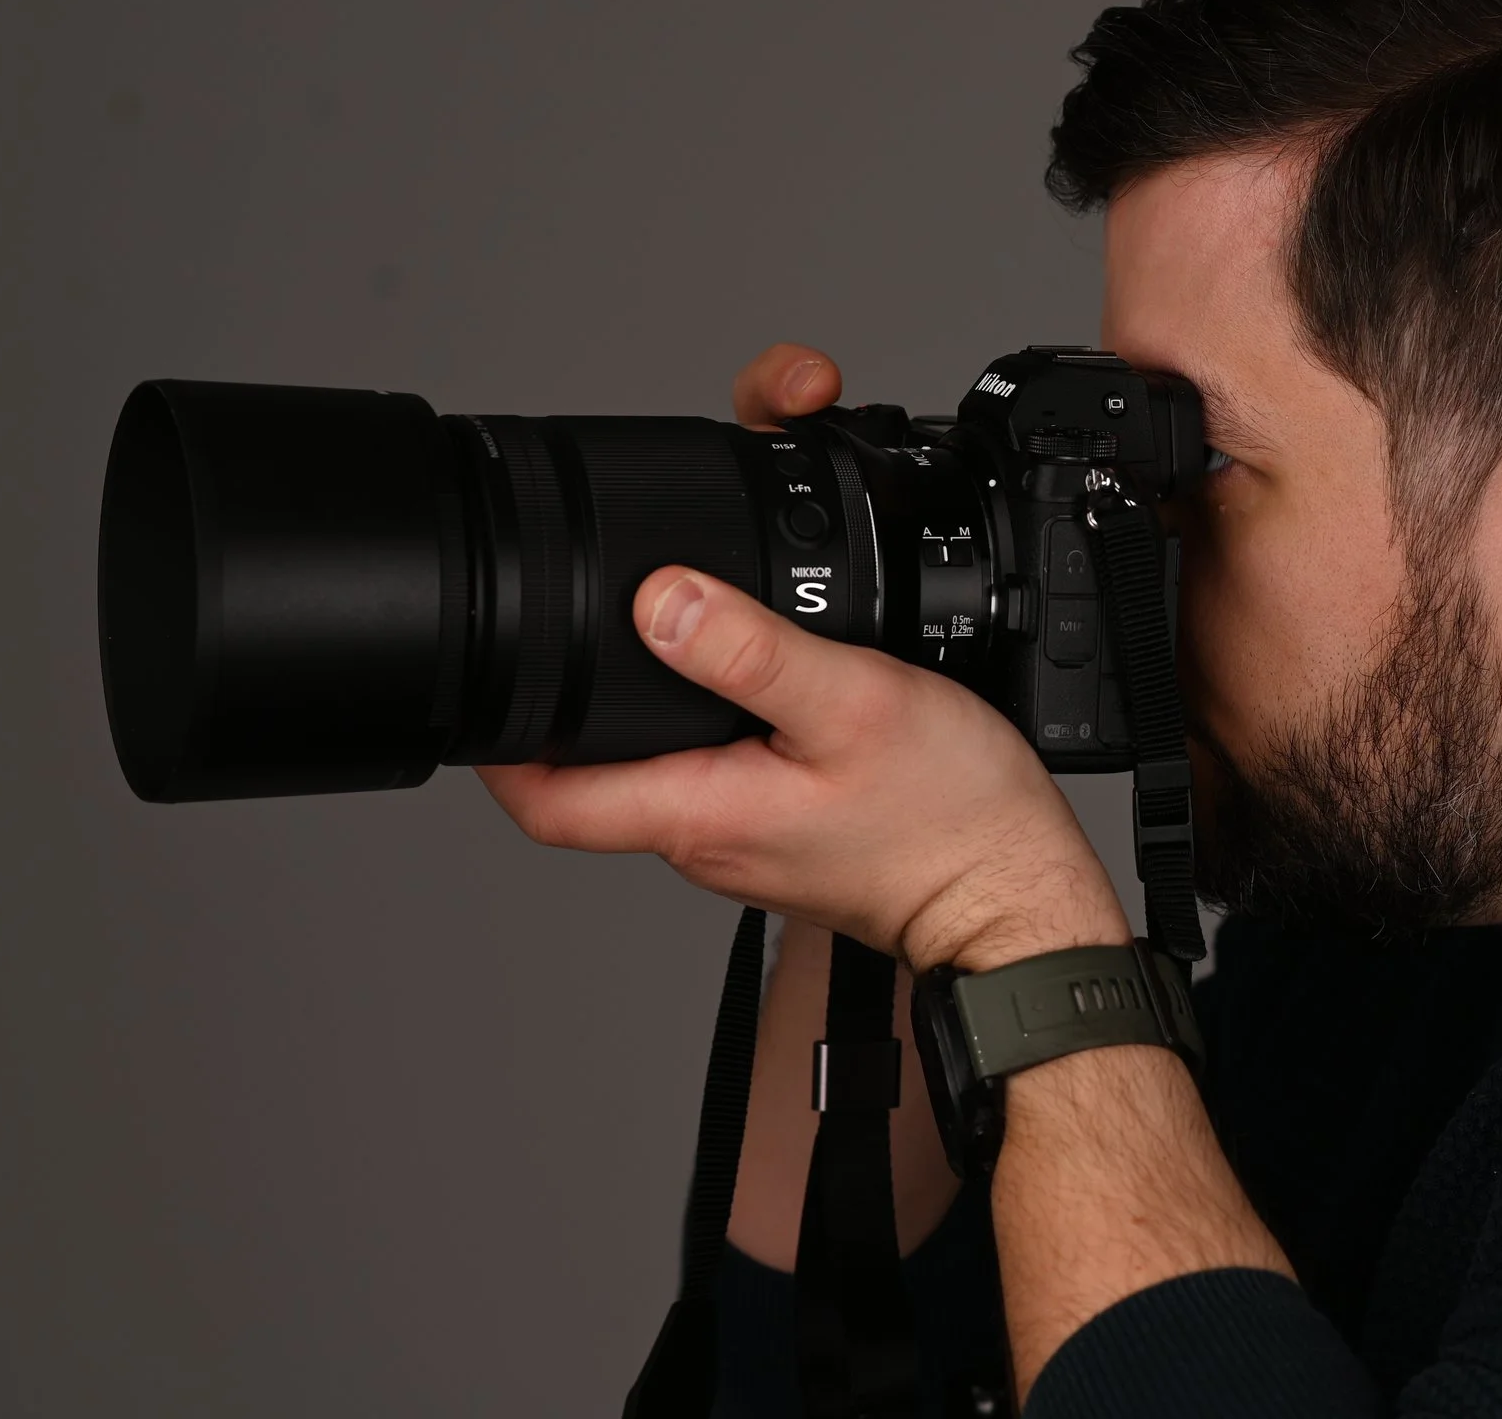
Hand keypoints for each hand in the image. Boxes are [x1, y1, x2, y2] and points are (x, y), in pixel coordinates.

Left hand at [477, 345, 1130, 972]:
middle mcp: (707, 836)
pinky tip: (754, 677)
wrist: (1017, 901)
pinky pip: (722, 770)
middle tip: (576, 619)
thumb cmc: (951, 823)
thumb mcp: (853, 706)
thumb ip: (752, 653)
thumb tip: (659, 601)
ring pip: (663, 765)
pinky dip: (716, 718)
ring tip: (667, 627)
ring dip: (652, 702)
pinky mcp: (788, 831)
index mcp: (699, 813)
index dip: (496, 743)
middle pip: (597, 770)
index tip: (484, 682)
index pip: (546, 800)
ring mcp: (746, 839)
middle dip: (574, 696)